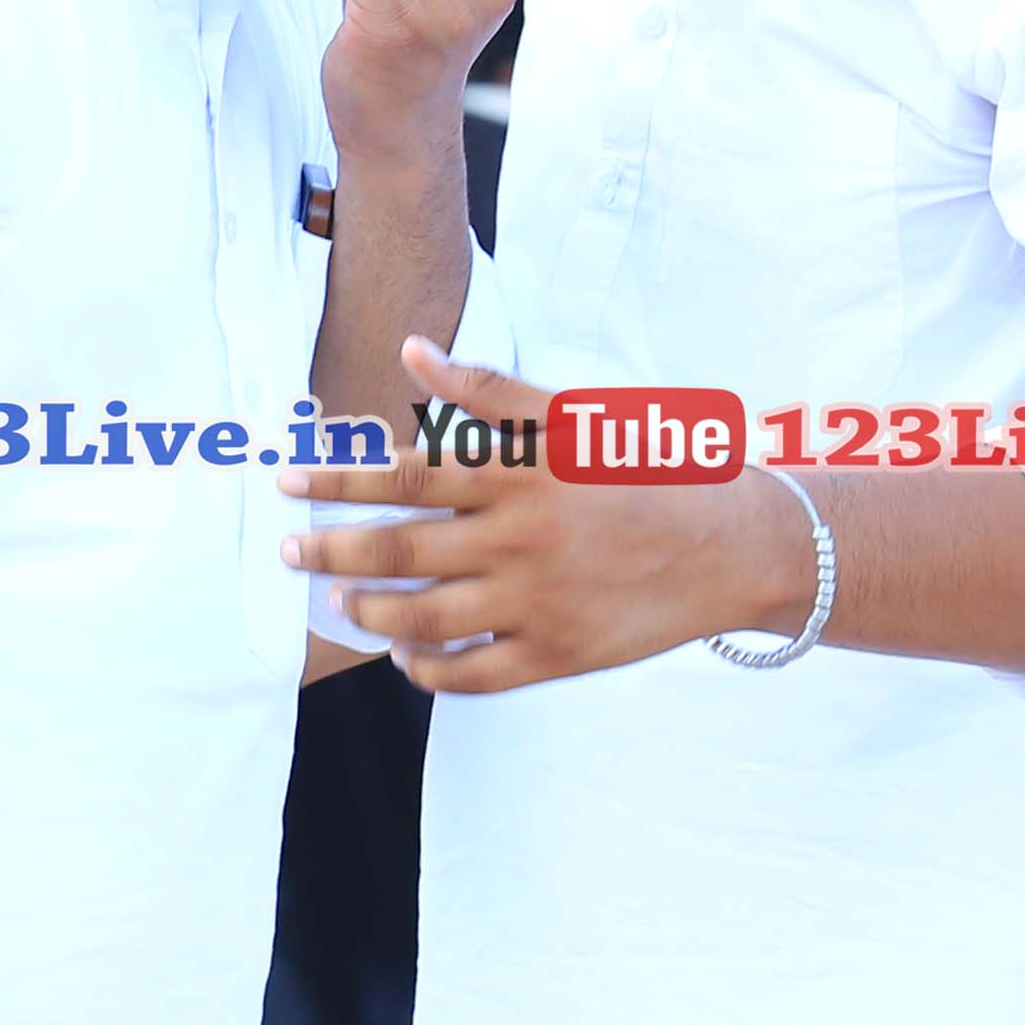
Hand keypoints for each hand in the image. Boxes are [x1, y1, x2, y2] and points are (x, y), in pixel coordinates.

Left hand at [276, 339, 808, 689]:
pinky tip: (405, 657)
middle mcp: (523, 536)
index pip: (407, 476)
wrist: (735, 543)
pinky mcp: (559, 654)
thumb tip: (411, 350)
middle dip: (333, 551)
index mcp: (522, 473)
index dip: (341, 479)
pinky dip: (429, 670)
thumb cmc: (647, 468)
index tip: (288, 482)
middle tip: (289, 553)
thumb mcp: (574, 416)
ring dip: (370, 613)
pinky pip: (473, 674)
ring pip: (425, 618)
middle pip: (401, 549)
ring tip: (339, 604)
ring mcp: (539, 602)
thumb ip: (489, 390)